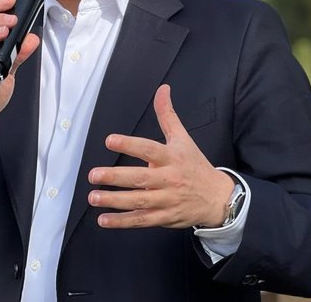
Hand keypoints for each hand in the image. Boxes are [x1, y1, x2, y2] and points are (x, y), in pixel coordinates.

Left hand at [88, 84, 234, 228]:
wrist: (216, 197)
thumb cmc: (195, 165)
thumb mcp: (183, 139)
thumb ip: (168, 115)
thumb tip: (163, 89)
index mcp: (173, 157)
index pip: (149, 149)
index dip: (130, 144)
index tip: (110, 141)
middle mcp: (169, 179)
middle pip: (141, 178)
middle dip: (116, 177)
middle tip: (94, 175)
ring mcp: (166, 200)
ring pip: (139, 201)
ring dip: (114, 200)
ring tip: (94, 197)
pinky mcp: (164, 217)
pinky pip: (141, 220)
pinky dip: (122, 222)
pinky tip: (104, 220)